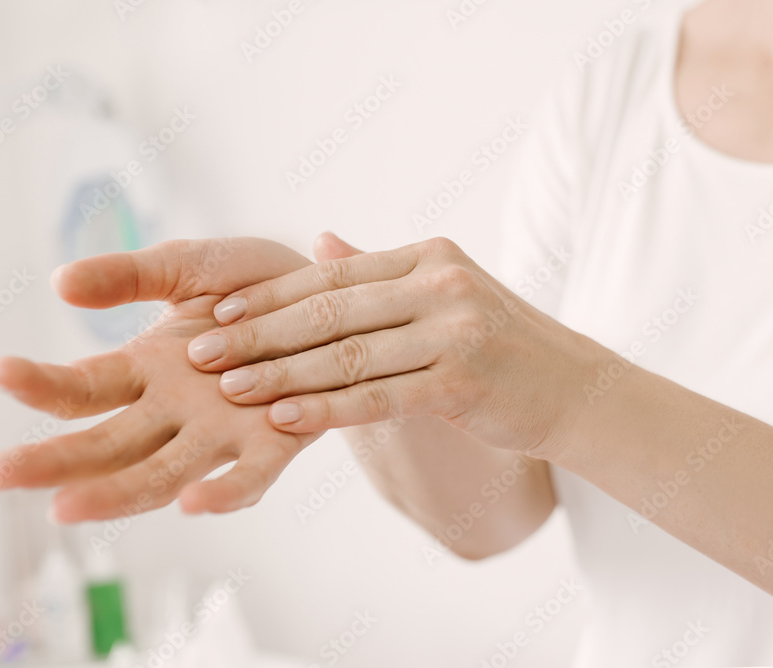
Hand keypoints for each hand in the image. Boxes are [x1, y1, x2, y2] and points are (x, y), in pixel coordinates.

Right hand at [0, 238, 321, 521]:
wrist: (336, 298)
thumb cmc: (255, 286)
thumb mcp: (186, 268)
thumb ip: (129, 277)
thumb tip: (60, 283)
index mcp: (149, 371)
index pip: (82, 388)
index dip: (40, 383)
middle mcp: (178, 412)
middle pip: (108, 444)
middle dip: (53, 461)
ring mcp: (224, 433)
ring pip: (162, 472)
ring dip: (115, 492)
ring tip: (67, 506)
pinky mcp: (277, 442)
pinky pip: (250, 477)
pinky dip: (224, 492)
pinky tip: (193, 502)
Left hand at [187, 234, 590, 456]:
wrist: (572, 387)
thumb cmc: (499, 345)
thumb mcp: (442, 294)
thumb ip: (379, 273)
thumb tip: (322, 245)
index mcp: (428, 257)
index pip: (331, 275)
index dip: (268, 295)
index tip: (215, 313)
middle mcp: (440, 283)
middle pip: (329, 310)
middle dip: (257, 333)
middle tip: (200, 350)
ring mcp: (454, 330)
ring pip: (347, 354)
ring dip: (280, 373)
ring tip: (229, 387)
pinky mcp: (461, 381)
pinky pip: (378, 396)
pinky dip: (326, 409)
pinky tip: (283, 419)